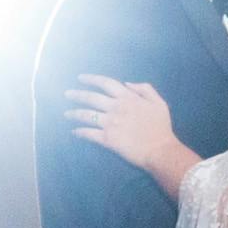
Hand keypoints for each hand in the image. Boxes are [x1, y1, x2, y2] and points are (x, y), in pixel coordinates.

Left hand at [64, 76, 194, 192]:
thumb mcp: (158, 102)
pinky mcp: (107, 139)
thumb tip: (127, 83)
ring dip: (74, 113)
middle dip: (76, 95)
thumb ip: (145, 89)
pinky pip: (89, 133)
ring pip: (86, 115)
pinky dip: (79, 132)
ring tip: (66, 114)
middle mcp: (116, 108)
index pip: (106, 83)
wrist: (160, 149)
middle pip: (91, 98)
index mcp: (128, 98)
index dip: (91, 79)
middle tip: (67, 94)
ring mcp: (110, 123)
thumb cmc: (161, 127)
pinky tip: (74, 131)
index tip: (80, 78)